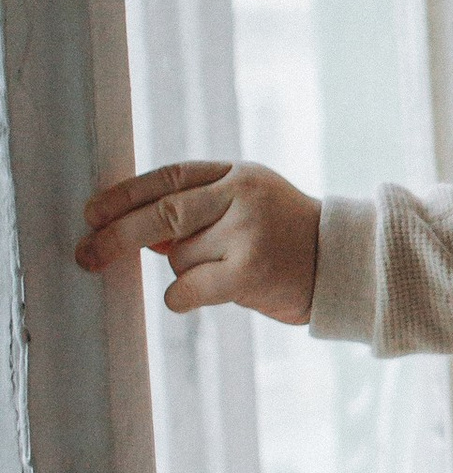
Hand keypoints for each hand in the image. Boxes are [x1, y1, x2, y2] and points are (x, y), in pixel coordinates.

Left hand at [78, 160, 320, 321]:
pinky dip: (180, 297)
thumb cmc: (289, 239)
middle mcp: (242, 196)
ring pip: (178, 257)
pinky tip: (193, 298)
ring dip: (185, 272)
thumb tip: (137, 233)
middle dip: (116, 235)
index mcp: (238, 173)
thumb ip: (201, 211)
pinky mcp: (249, 271)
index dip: (125, 193)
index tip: (92, 212)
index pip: (170, 177)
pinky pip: (187, 287)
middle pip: (163, 213)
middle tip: (86, 254)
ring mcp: (247, 232)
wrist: (346, 266)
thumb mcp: (250, 206)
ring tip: (223, 273)